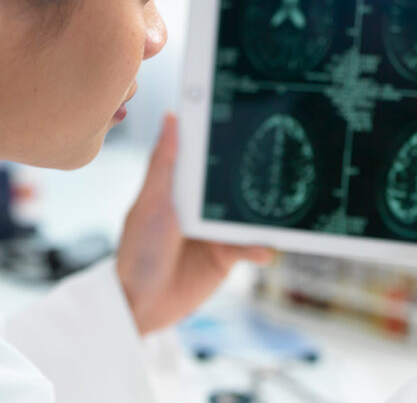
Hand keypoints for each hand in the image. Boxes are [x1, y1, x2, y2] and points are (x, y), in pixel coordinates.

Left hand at [116, 113, 272, 334]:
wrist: (142, 305)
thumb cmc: (137, 251)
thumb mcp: (151, 204)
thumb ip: (164, 164)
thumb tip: (171, 117)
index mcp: (179, 186)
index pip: (204, 154)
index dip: (220, 134)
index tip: (243, 111)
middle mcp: (200, 204)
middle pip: (231, 180)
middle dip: (253, 171)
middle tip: (276, 157)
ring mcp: (215, 229)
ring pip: (247, 212)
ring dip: (263, 211)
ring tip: (279, 206)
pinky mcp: (227, 254)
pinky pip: (251, 245)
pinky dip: (259, 246)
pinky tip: (262, 248)